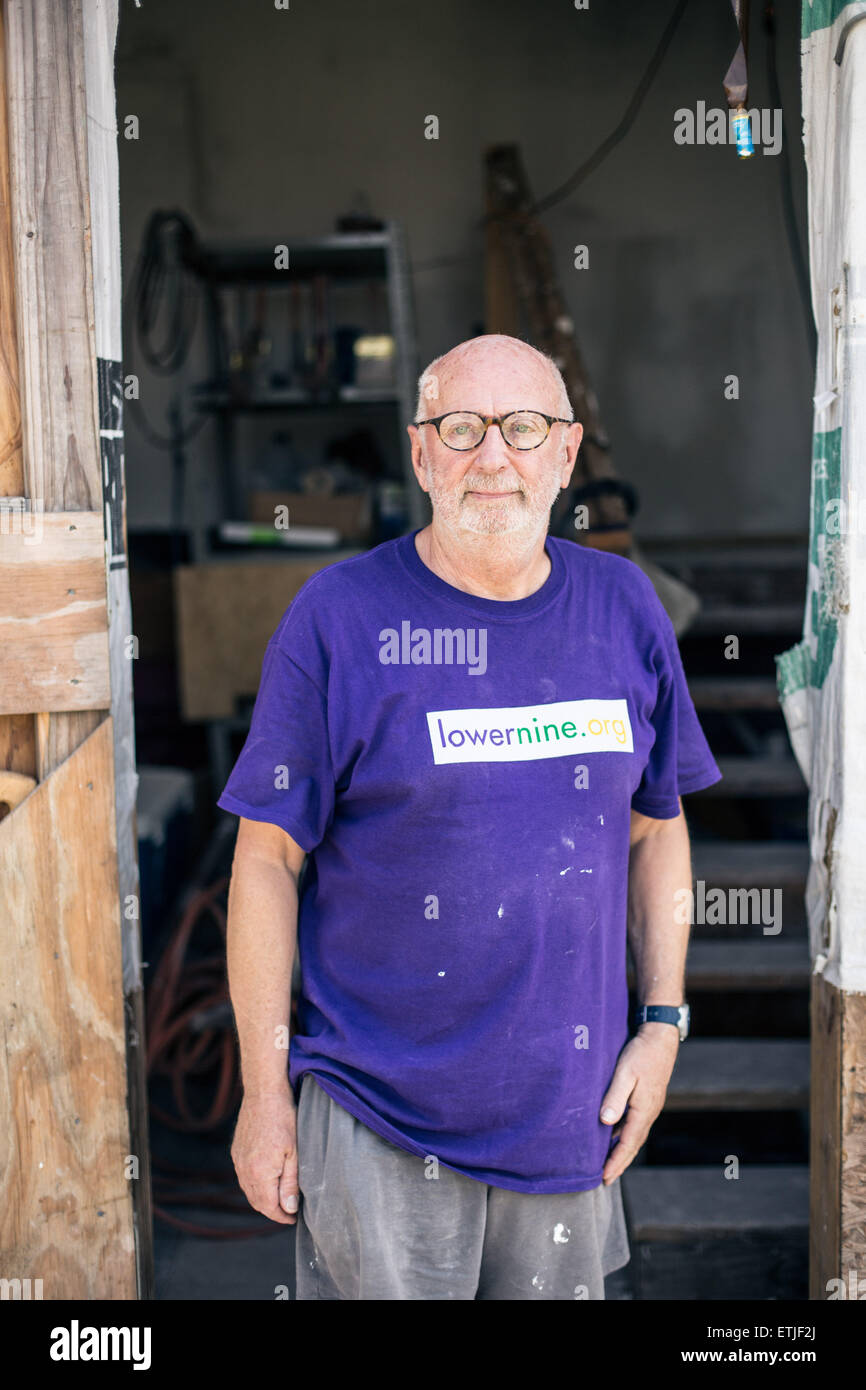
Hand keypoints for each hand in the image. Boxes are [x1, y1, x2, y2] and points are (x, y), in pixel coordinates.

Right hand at [231, 1089, 298, 1223]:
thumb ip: (290, 1183)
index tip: (294, 1218)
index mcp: (259, 1174)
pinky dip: (254, 1185)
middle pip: (257, 1202)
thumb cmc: (284, 1119)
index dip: (282, 1216)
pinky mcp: (236, 1151)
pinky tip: (266, 1180)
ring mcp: (238, 1161)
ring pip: (249, 1190)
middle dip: (273, 1210)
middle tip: (289, 1211)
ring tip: (280, 1199)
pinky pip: (243, 1177)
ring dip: (263, 1199)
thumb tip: (289, 1209)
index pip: (269, 1207)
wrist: (264, 1093)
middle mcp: (244, 1171)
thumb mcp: (294, 1153)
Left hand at [599, 1025, 679, 1184]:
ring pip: (635, 1136)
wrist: (660, 1037)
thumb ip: (615, 1097)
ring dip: (623, 1151)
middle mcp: (649, 1112)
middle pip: (633, 1145)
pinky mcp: (648, 1099)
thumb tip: (605, 1122)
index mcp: (643, 1110)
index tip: (604, 1177)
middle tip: (606, 1179)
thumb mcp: (625, 1073)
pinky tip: (616, 1136)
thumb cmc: (641, 1053)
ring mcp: (650, 1106)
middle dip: (620, 1163)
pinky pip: (636, 1125)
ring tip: (609, 1163)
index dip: (615, 1162)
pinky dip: (626, 1136)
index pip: (627, 1144)